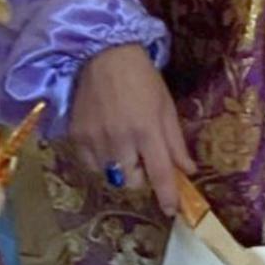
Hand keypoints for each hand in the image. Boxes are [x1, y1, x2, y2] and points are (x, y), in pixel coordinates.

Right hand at [69, 45, 193, 213]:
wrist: (102, 54)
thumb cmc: (141, 77)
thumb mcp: (165, 106)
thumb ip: (175, 141)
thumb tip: (188, 170)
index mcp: (147, 130)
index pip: (159, 174)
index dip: (167, 196)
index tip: (172, 210)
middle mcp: (120, 140)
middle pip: (131, 182)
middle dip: (141, 178)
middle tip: (143, 160)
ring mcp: (95, 140)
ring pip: (109, 175)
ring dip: (120, 168)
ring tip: (122, 146)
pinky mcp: (76, 136)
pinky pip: (90, 164)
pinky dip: (100, 161)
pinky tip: (105, 142)